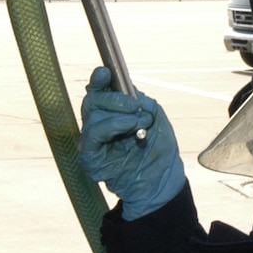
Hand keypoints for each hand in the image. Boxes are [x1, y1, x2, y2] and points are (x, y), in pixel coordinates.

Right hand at [78, 67, 184, 218]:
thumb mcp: (154, 116)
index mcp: (112, 113)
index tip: (105, 72)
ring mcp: (93, 141)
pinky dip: (112, 126)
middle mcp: (99, 124)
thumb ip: (139, 100)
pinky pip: (93, 134)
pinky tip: (129, 127)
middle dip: (114, 98)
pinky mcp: (90, 156)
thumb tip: (125, 89)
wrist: (163, 180)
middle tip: (135, 105)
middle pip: (93, 100)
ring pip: (93, 115)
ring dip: (119, 114)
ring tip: (139, 122)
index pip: (99, 92)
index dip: (99, 80)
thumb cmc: (158, 149)